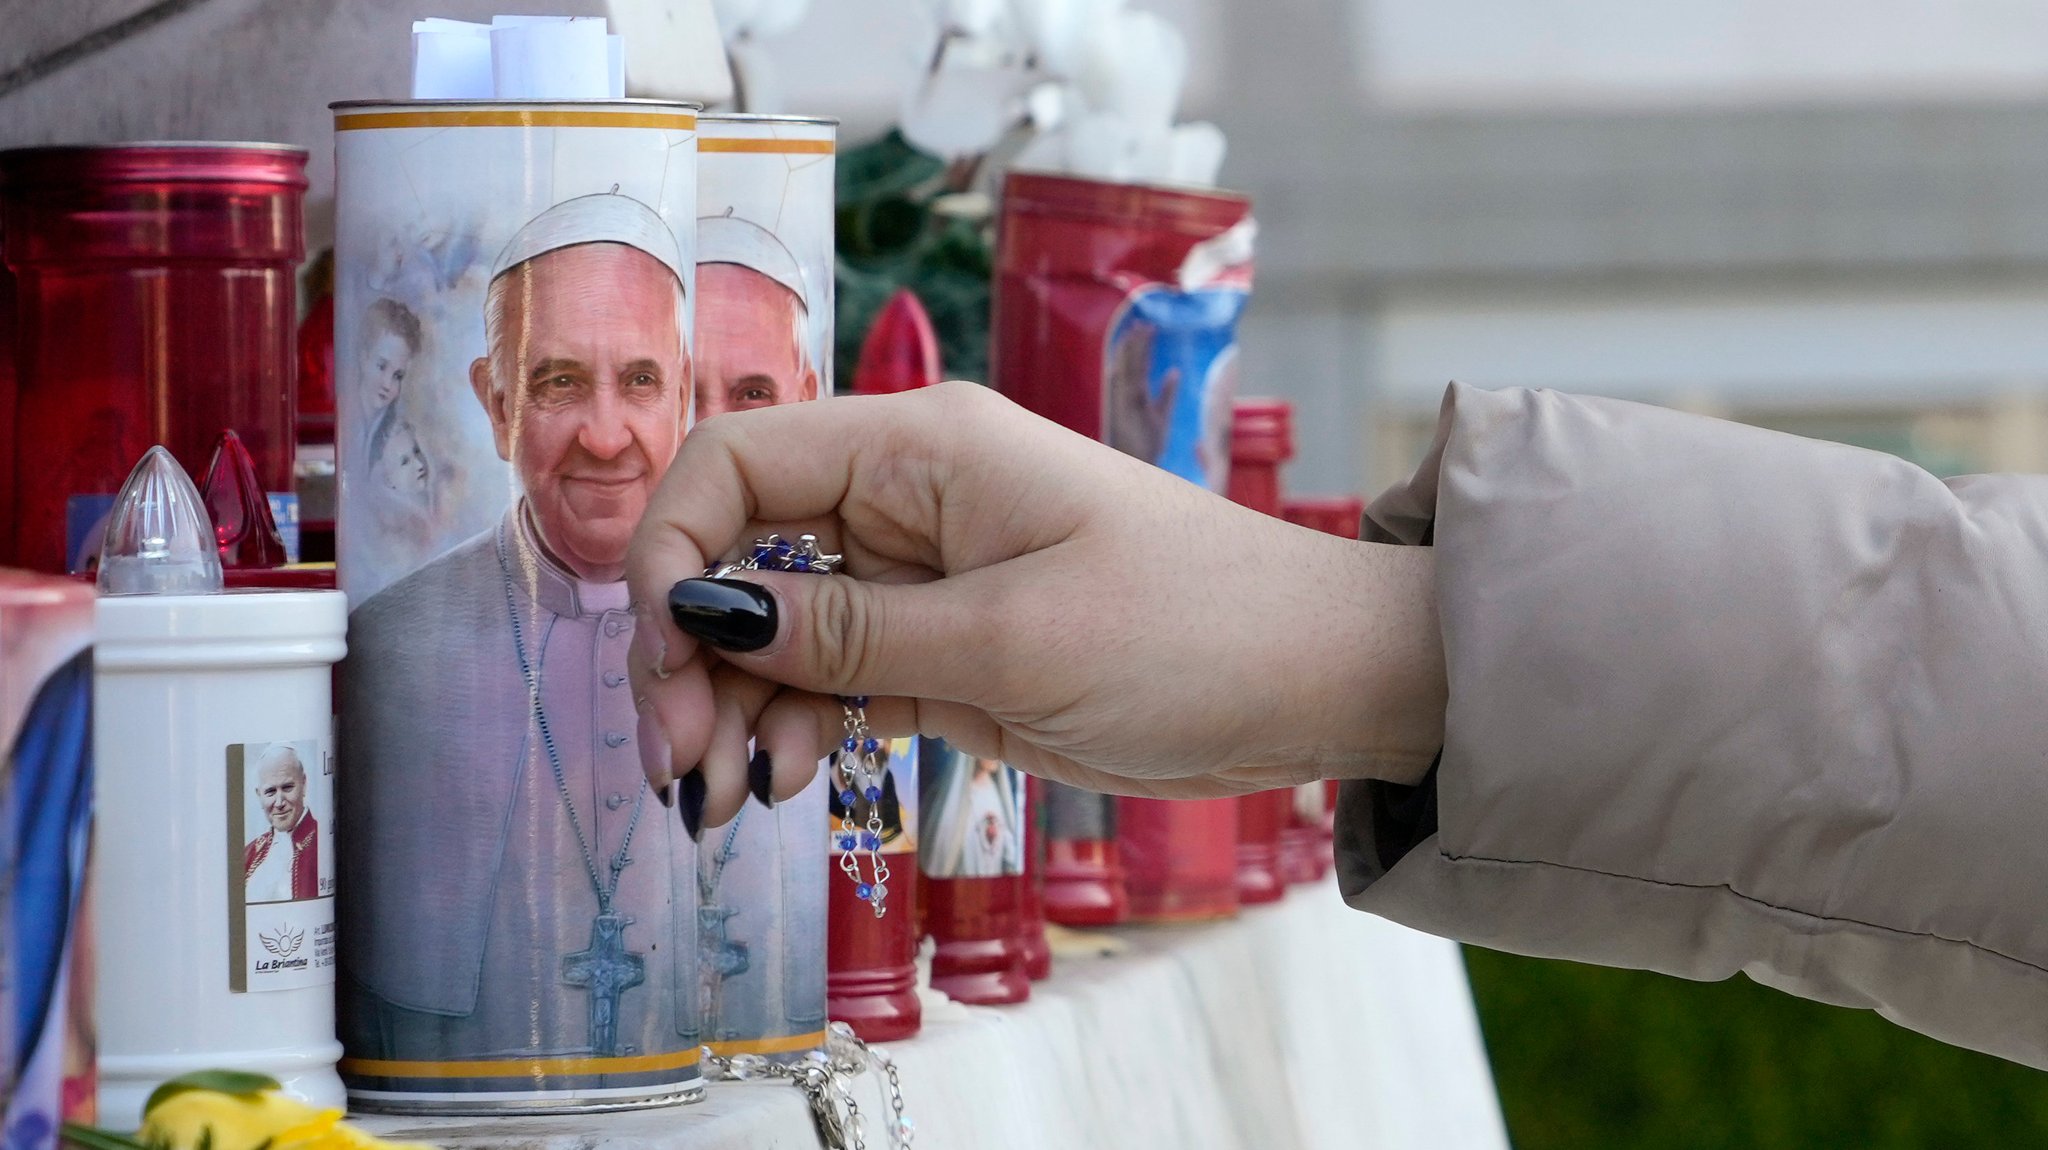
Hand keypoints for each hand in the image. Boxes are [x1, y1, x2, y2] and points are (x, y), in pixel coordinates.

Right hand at [625, 382, 1444, 832]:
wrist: (1315, 683)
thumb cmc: (1192, 632)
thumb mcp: (1009, 640)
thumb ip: (849, 635)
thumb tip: (704, 614)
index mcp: (922, 448)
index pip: (738, 461)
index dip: (672, 549)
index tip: (661, 657)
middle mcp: (908, 501)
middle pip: (742, 554)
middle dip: (690, 654)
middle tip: (679, 764)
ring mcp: (925, 579)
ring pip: (778, 631)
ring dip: (733, 709)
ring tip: (723, 802)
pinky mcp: (948, 650)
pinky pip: (834, 680)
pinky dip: (794, 729)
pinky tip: (781, 785)